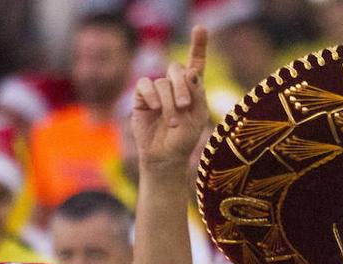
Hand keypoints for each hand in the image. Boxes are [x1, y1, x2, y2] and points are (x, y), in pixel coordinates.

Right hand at [133, 26, 210, 175]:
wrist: (165, 156)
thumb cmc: (184, 140)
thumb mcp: (197, 118)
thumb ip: (197, 94)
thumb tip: (191, 71)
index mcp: (192, 89)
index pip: (195, 63)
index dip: (198, 45)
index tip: (200, 28)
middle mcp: (174, 86)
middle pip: (177, 68)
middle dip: (182, 85)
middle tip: (185, 106)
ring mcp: (157, 91)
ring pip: (162, 82)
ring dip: (169, 101)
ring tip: (173, 120)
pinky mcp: (141, 97)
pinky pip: (145, 85)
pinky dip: (152, 96)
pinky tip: (155, 108)